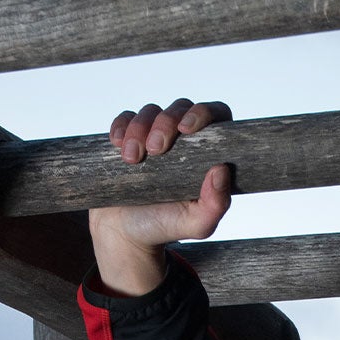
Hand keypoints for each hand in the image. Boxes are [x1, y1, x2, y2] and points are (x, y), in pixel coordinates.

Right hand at [88, 99, 235, 296]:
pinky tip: (118, 145)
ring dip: (139, 129)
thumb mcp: (197, 224)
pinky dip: (121, 126)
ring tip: (131, 159)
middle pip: (180, 107)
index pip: (216, 116)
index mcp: (206, 154)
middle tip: (155, 150)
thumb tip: (222, 170)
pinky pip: (125, 118)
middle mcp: (183, 139)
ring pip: (150, 111)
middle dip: (166, 122)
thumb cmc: (166, 226)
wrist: (126, 232)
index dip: (204, 113)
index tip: (187, 129)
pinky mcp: (128, 136)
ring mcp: (154, 134)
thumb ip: (216, 204)